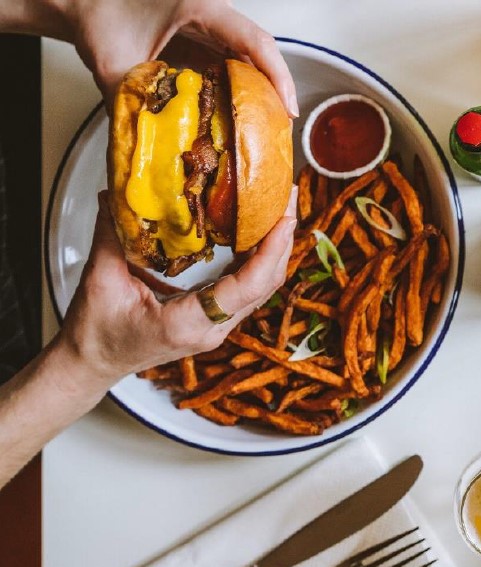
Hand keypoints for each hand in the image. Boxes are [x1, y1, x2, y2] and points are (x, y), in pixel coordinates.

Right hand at [54, 188, 296, 391]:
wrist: (95, 362)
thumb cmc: (96, 332)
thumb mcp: (100, 281)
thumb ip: (111, 237)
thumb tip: (114, 194)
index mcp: (188, 323)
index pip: (247, 289)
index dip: (271, 252)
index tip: (285, 219)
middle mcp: (213, 328)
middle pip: (266, 285)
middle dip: (282, 239)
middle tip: (289, 197)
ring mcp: (219, 326)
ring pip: (263, 287)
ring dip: (276, 247)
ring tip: (281, 206)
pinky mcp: (217, 319)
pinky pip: (250, 288)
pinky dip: (260, 258)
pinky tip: (260, 230)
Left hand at [62, 0, 297, 114]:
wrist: (86, 4)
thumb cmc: (99, 18)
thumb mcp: (112, 61)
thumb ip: (130, 101)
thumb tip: (147, 147)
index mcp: (200, 7)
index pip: (254, 41)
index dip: (278, 76)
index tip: (287, 109)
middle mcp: (214, 13)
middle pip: (260, 53)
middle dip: (274, 91)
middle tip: (279, 130)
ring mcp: (212, 25)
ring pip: (251, 59)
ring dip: (258, 93)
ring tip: (263, 129)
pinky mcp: (206, 38)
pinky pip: (233, 62)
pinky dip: (239, 90)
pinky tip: (238, 116)